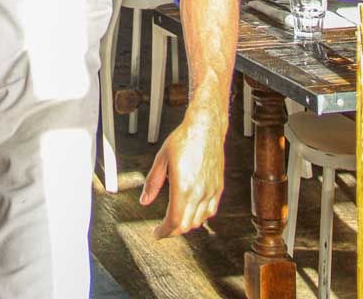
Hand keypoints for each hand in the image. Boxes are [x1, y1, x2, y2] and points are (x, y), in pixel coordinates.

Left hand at [140, 102, 225, 237]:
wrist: (205, 128)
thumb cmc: (184, 139)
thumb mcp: (161, 159)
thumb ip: (153, 182)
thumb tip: (145, 201)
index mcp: (183, 186)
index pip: (174, 220)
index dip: (164, 231)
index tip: (157, 234)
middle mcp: (199, 192)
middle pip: (186, 225)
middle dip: (173, 231)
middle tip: (163, 229)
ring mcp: (211, 191)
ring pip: (199, 221)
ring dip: (186, 225)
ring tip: (175, 220)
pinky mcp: (218, 187)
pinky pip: (210, 211)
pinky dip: (200, 217)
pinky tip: (193, 211)